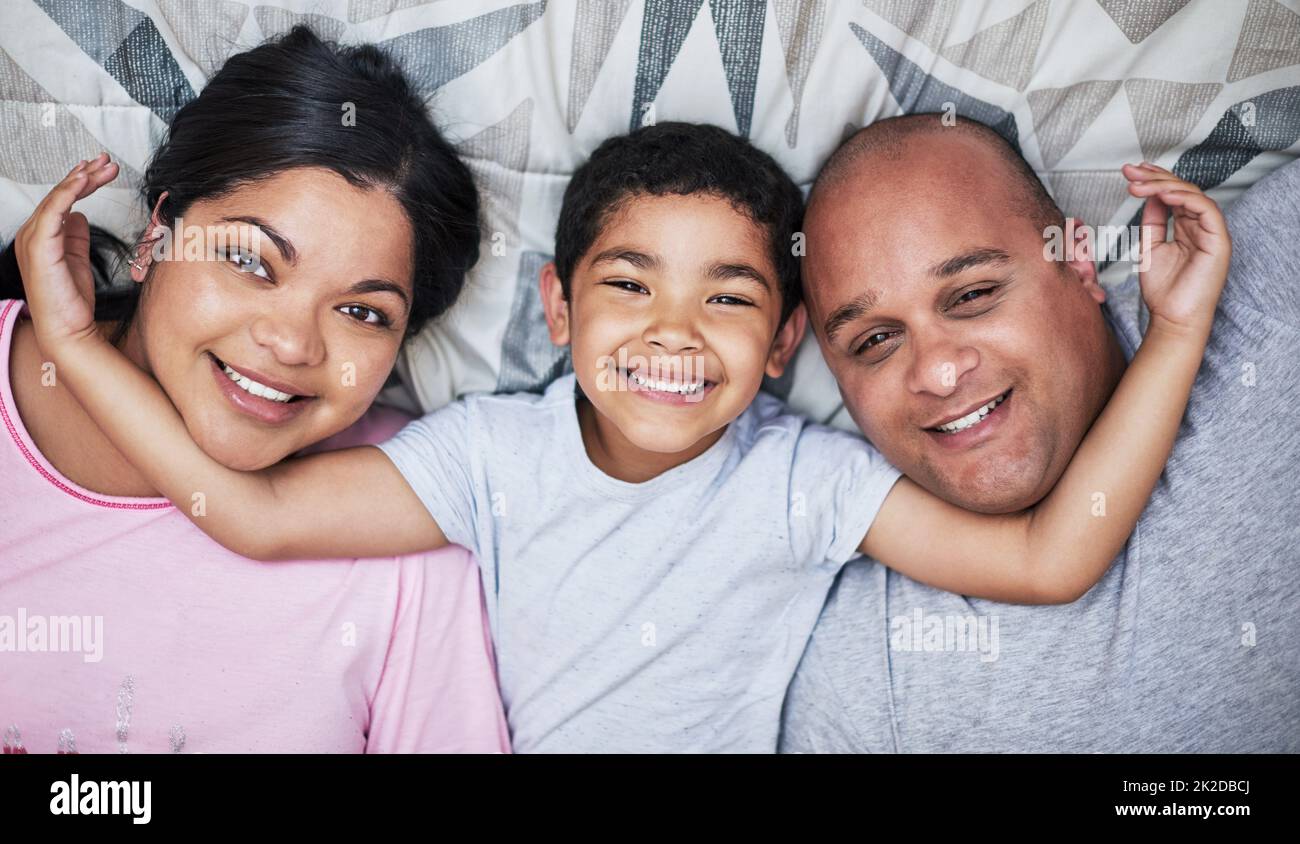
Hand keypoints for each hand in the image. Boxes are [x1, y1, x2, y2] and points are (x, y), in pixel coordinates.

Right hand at [13, 153, 120, 348]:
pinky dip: (68, 192)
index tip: (104, 169)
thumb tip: (79, 214)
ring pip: (56, 198)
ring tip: (102, 166)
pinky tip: (84, 180)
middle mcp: (33, 233)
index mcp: (42, 235)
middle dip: (84, 174)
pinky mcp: (40, 246)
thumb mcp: (78, 258)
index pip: (62, 201)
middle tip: (107, 160)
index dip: (82, 182)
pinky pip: (53, 211)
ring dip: (80, 178)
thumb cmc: (71, 299)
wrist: (68, 329)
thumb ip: (76, 235)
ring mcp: (33, 239)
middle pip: (59, 194)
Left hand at [1122, 162, 1230, 337]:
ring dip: (1164, 185)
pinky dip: (1184, 198)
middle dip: (1154, 177)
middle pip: (1181, 190)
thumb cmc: (1163, 290)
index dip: (1153, 180)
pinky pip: (1206, 209)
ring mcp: (1212, 232)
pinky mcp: (1219, 240)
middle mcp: (1201, 226)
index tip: (1130, 172)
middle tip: (1130, 171)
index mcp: (1186, 227)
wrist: (1172, 317)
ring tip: (1139, 183)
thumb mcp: (1150, 248)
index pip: (1173, 195)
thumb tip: (1147, 196)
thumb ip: (1151, 222)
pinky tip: (1162, 194)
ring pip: (1193, 195)